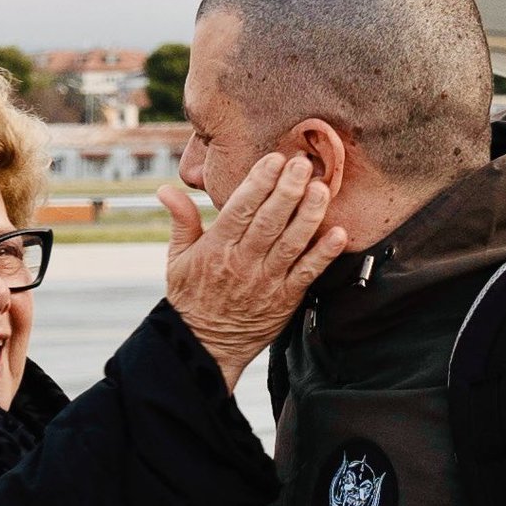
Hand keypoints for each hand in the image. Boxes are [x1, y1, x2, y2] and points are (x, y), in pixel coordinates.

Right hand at [159, 155, 347, 392]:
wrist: (205, 346)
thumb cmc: (192, 298)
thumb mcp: (178, 259)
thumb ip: (181, 221)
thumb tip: (165, 189)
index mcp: (217, 248)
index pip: (240, 209)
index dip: (259, 182)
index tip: (274, 159)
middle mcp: (243, 263)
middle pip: (269, 221)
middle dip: (288, 190)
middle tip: (303, 164)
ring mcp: (266, 282)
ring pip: (291, 243)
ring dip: (309, 215)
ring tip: (322, 189)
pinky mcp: (285, 299)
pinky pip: (307, 273)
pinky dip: (324, 254)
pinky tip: (339, 234)